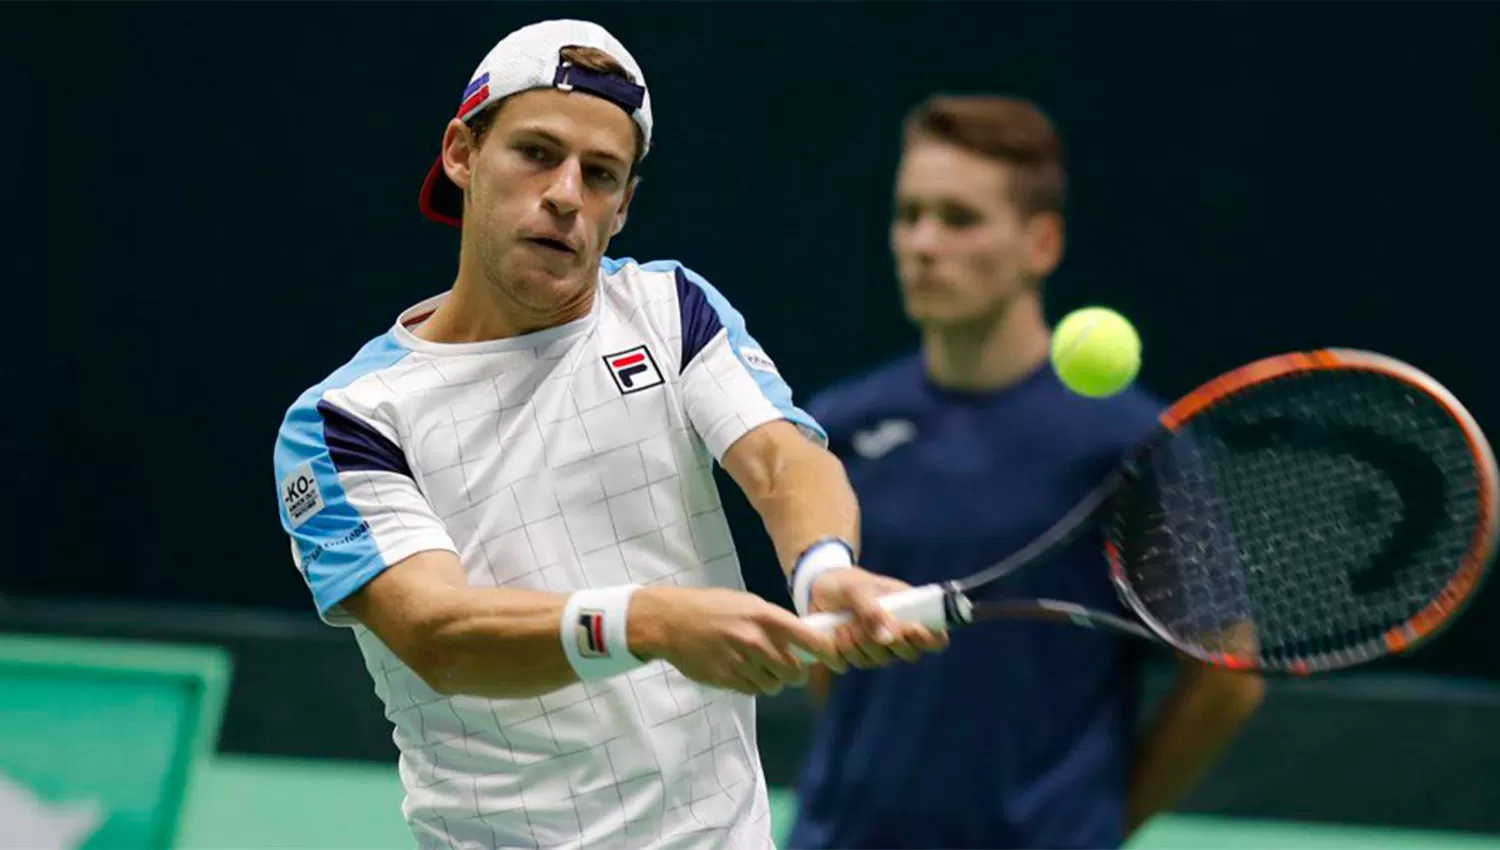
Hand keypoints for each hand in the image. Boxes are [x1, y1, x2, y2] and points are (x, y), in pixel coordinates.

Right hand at [627, 586, 848, 695]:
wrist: (671, 621)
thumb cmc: (712, 607)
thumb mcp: (747, 603)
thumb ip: (774, 622)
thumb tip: (804, 640)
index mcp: (764, 616)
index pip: (809, 640)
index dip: (827, 653)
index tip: (834, 660)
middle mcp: (756, 640)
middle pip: (795, 671)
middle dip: (796, 672)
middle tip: (789, 667)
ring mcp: (741, 662)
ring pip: (775, 685)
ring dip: (774, 680)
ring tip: (760, 667)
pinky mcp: (727, 679)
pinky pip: (754, 691)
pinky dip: (755, 685)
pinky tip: (743, 671)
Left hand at [810, 567, 948, 669]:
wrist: (817, 587)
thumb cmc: (846, 583)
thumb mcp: (857, 589)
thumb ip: (872, 610)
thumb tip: (888, 639)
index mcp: (909, 614)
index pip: (935, 638)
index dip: (931, 640)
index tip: (913, 629)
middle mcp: (896, 636)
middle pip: (908, 654)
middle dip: (885, 640)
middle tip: (862, 623)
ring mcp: (874, 649)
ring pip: (874, 661)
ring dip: (856, 644)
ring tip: (843, 624)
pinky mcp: (850, 657)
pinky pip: (845, 665)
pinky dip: (835, 650)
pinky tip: (830, 633)